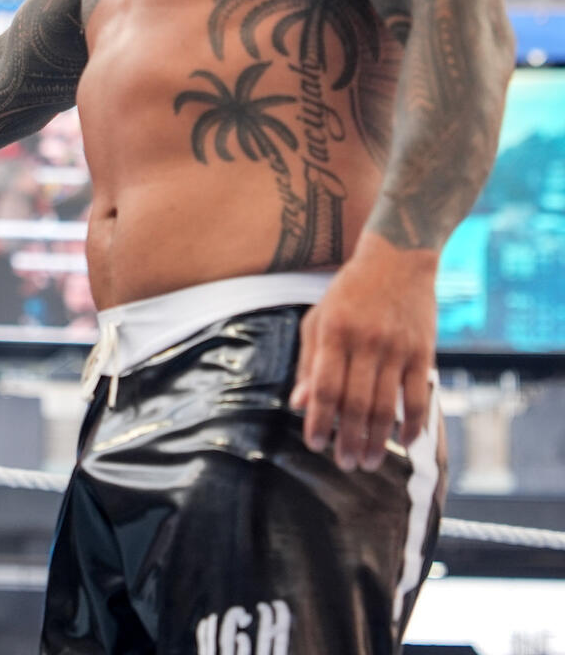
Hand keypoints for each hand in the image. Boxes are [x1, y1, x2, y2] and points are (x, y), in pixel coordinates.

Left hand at [289, 235, 438, 472]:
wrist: (398, 258)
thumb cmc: (350, 291)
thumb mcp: (320, 317)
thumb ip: (310, 361)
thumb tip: (299, 403)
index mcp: (334, 332)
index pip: (325, 387)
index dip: (319, 420)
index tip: (314, 444)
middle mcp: (365, 341)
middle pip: (356, 403)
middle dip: (348, 440)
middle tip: (345, 464)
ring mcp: (397, 348)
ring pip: (387, 406)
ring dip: (377, 440)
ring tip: (368, 461)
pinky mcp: (423, 352)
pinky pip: (419, 397)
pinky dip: (412, 424)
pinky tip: (404, 441)